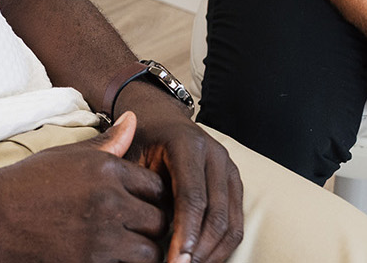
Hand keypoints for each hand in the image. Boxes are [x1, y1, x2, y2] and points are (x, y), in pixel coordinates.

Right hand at [0, 111, 168, 262]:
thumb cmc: (25, 186)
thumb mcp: (66, 156)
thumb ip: (107, 143)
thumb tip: (133, 119)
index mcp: (106, 170)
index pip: (158, 187)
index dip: (153, 200)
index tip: (141, 207)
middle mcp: (109, 201)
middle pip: (159, 221)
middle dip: (152, 228)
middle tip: (136, 232)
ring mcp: (101, 238)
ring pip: (149, 252)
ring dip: (141, 253)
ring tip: (123, 249)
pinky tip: (108, 258)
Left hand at [116, 89, 243, 262]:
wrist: (161, 118)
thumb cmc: (141, 140)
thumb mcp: (130, 153)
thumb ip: (132, 183)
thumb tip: (131, 227)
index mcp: (187, 145)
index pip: (191, 198)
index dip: (185, 234)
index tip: (175, 261)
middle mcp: (215, 155)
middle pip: (216, 214)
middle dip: (200, 250)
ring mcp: (229, 169)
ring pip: (231, 223)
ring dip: (213, 253)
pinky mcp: (235, 183)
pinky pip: (236, 222)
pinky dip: (222, 246)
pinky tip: (203, 259)